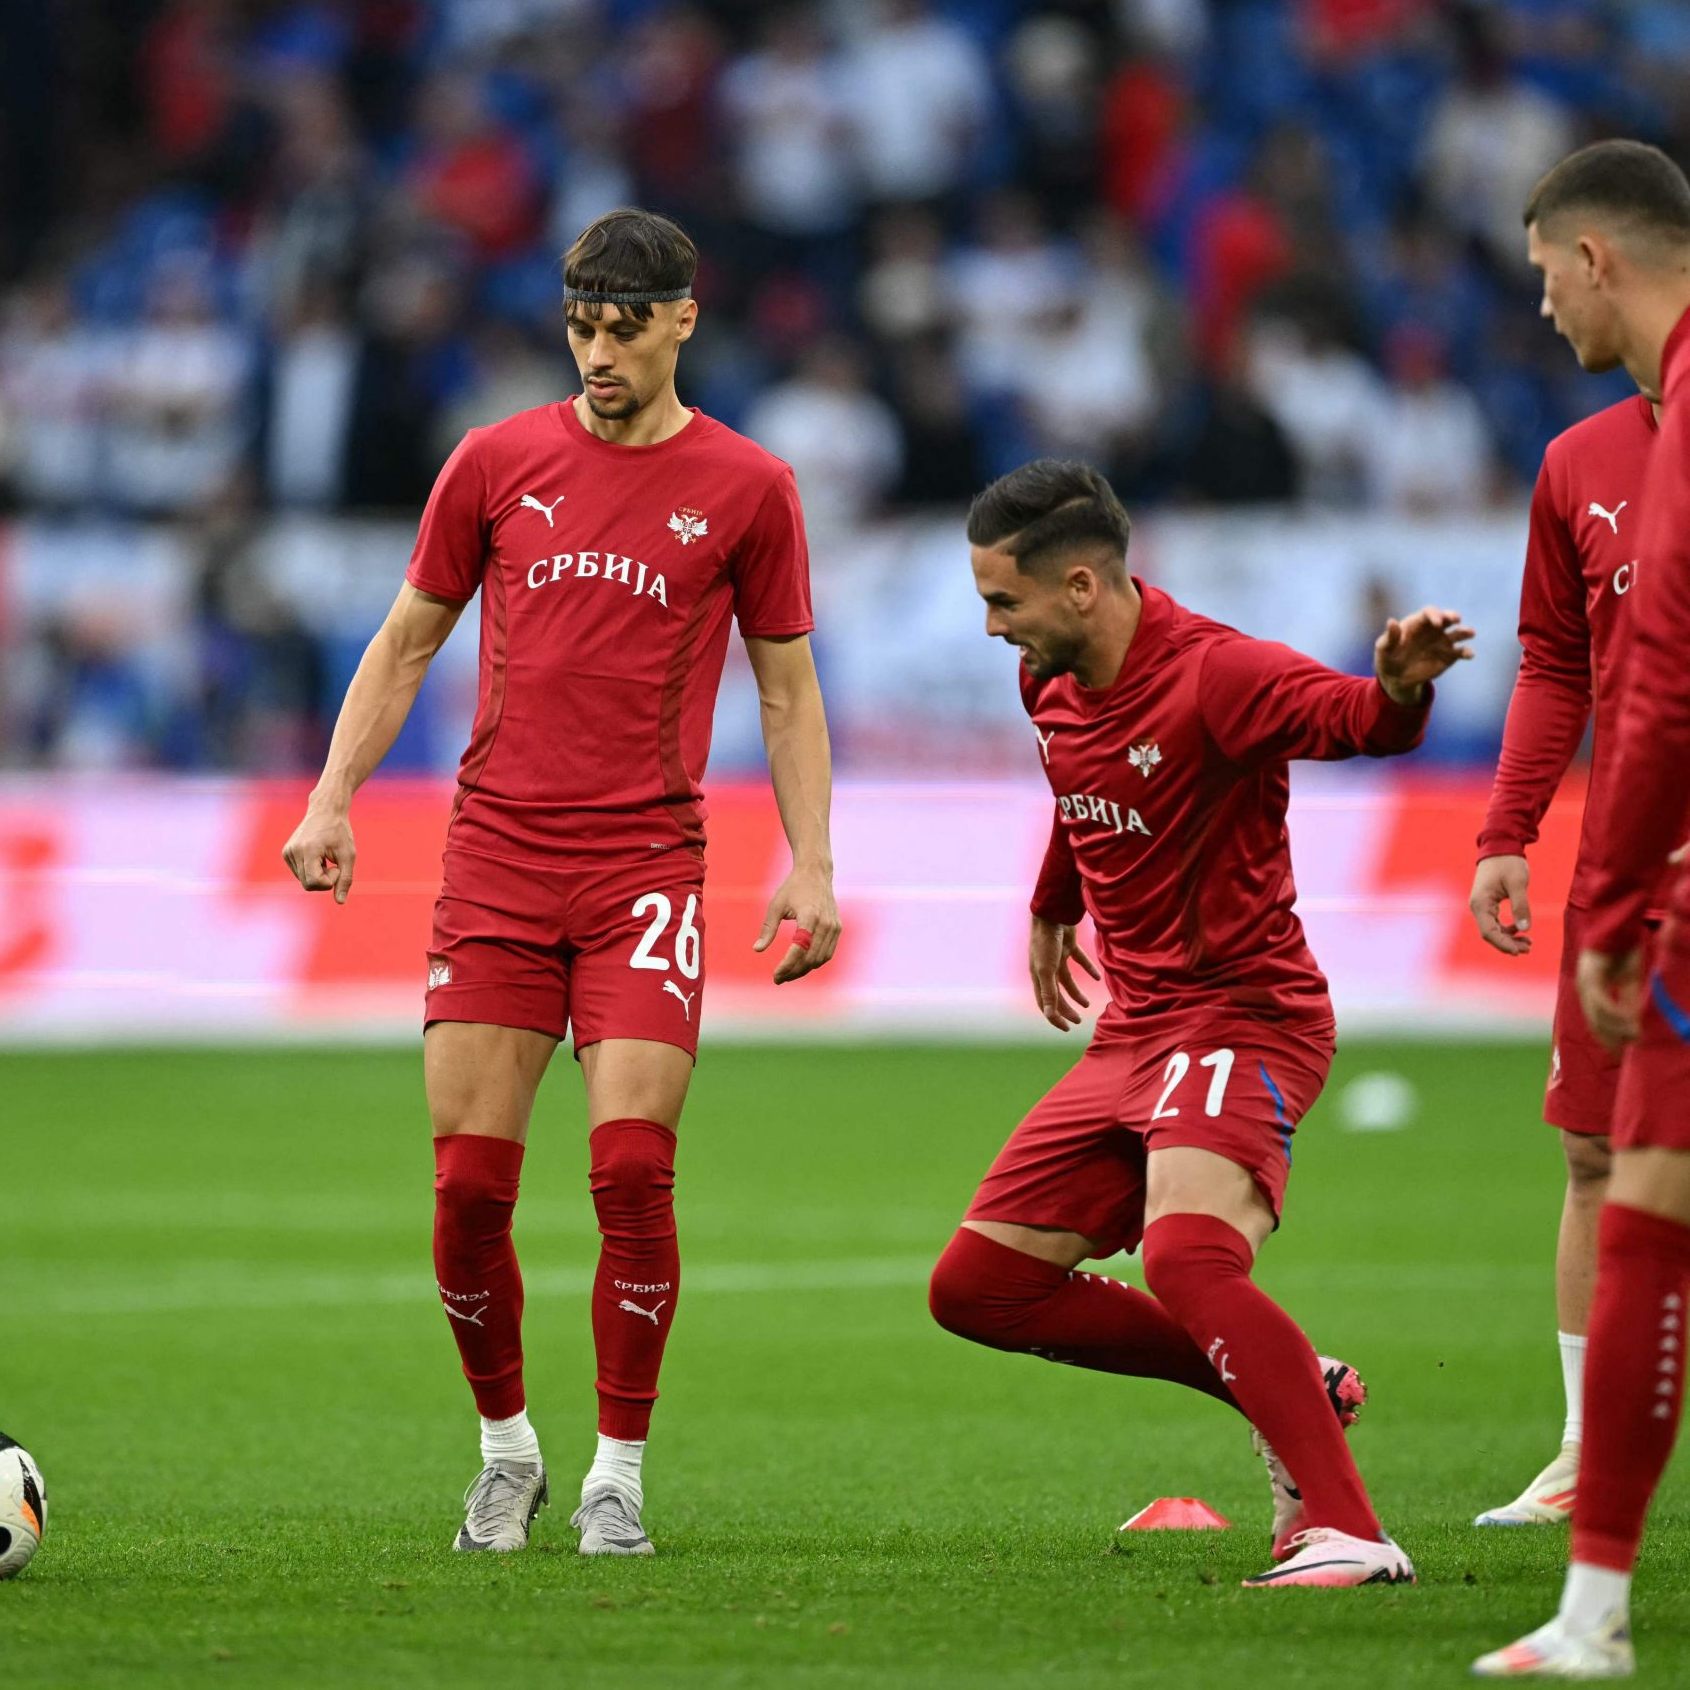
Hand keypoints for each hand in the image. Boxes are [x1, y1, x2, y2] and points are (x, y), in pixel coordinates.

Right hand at [282, 804, 355, 903]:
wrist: (326, 810)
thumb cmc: (340, 832)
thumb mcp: (348, 855)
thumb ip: (345, 879)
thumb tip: (341, 902)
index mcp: (307, 850)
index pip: (314, 883)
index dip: (329, 881)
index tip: (337, 866)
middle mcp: (293, 851)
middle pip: (308, 885)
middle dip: (324, 879)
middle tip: (333, 863)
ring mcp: (287, 852)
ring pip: (304, 881)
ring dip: (318, 874)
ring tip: (325, 857)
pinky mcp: (286, 853)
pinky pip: (300, 873)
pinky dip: (311, 870)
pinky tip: (317, 856)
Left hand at [753, 863, 840, 982]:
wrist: (815, 873)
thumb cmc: (793, 888)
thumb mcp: (776, 905)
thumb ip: (767, 928)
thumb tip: (757, 949)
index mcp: (809, 917)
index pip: (799, 950)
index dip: (787, 966)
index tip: (775, 975)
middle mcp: (825, 923)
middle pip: (811, 958)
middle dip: (794, 972)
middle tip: (778, 978)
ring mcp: (834, 927)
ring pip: (821, 959)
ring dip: (804, 970)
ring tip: (788, 974)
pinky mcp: (837, 928)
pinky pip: (828, 953)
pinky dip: (815, 962)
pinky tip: (801, 965)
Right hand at [1029, 915, 1100, 1030]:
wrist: (1051, 913)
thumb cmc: (1045, 942)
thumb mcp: (1046, 970)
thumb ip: (1049, 993)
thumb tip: (1050, 1016)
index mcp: (1038, 976)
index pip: (1044, 1003)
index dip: (1054, 1017)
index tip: (1067, 1029)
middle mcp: (1046, 968)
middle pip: (1056, 994)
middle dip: (1066, 1009)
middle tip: (1078, 1021)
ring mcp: (1057, 957)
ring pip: (1067, 981)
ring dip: (1076, 994)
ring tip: (1087, 1005)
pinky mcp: (1067, 946)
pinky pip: (1079, 961)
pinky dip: (1088, 969)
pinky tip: (1097, 977)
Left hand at [1374, 606, 1474, 705]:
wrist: (1396, 678)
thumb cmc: (1388, 658)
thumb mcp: (1384, 648)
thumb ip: (1389, 636)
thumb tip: (1391, 621)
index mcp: (1417, 623)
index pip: (1429, 612)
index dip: (1434, 614)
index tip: (1437, 622)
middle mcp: (1433, 629)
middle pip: (1446, 617)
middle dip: (1452, 616)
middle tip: (1456, 619)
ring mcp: (1443, 642)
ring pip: (1458, 633)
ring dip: (1465, 631)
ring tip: (1470, 633)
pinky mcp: (1450, 656)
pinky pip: (1461, 652)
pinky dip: (1467, 652)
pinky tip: (1469, 654)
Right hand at [1470, 854, 1531, 954]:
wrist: (1500, 846)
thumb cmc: (1508, 863)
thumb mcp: (1518, 883)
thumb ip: (1521, 906)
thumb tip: (1525, 930)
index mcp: (1481, 903)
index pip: (1488, 932)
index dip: (1503, 944)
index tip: (1519, 951)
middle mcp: (1478, 907)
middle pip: (1490, 934)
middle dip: (1508, 944)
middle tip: (1528, 948)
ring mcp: (1482, 906)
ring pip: (1493, 929)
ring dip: (1509, 938)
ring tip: (1528, 943)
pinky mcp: (1488, 903)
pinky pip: (1496, 922)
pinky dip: (1507, 929)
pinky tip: (1521, 931)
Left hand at [1576, 945, 1643, 1052]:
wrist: (1619, 925)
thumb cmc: (1624, 951)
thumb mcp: (1629, 981)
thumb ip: (1629, 1001)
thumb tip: (1635, 1025)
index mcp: (1591, 992)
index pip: (1595, 1023)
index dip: (1608, 1040)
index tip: (1620, 1055)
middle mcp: (1584, 989)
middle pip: (1594, 1023)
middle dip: (1610, 1040)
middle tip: (1624, 1055)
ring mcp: (1585, 981)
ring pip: (1597, 1014)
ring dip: (1616, 1028)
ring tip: (1635, 1038)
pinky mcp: (1591, 974)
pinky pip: (1602, 999)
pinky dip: (1615, 1012)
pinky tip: (1630, 1020)